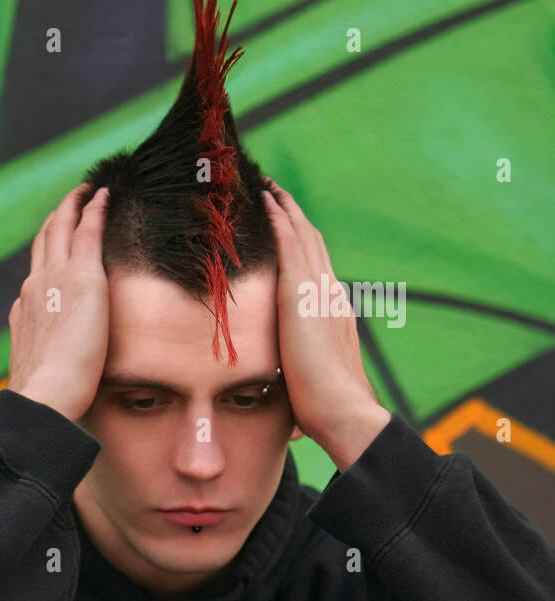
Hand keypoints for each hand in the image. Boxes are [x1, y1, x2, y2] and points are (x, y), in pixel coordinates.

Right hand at [7, 182, 110, 421]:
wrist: (45, 396)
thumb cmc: (47, 398)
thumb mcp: (40, 374)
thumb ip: (44, 364)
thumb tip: (48, 373)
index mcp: (25, 312)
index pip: (36, 274)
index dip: (45, 255)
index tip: (54, 245)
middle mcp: (34, 288)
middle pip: (42, 242)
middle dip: (55, 219)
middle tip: (69, 202)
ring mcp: (54, 279)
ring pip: (60, 228)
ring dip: (72, 206)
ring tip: (85, 191)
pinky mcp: (81, 276)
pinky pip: (87, 230)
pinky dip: (94, 209)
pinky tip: (104, 195)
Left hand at [262, 178, 390, 470]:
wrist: (342, 411)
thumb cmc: (321, 410)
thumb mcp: (302, 381)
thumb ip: (292, 373)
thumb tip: (280, 392)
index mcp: (329, 313)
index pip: (312, 268)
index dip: (299, 242)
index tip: (283, 224)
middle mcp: (328, 295)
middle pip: (310, 242)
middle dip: (291, 215)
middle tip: (271, 189)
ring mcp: (319, 292)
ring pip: (302, 236)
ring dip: (283, 207)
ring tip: (265, 184)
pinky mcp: (304, 294)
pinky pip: (292, 244)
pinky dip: (280, 219)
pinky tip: (264, 200)